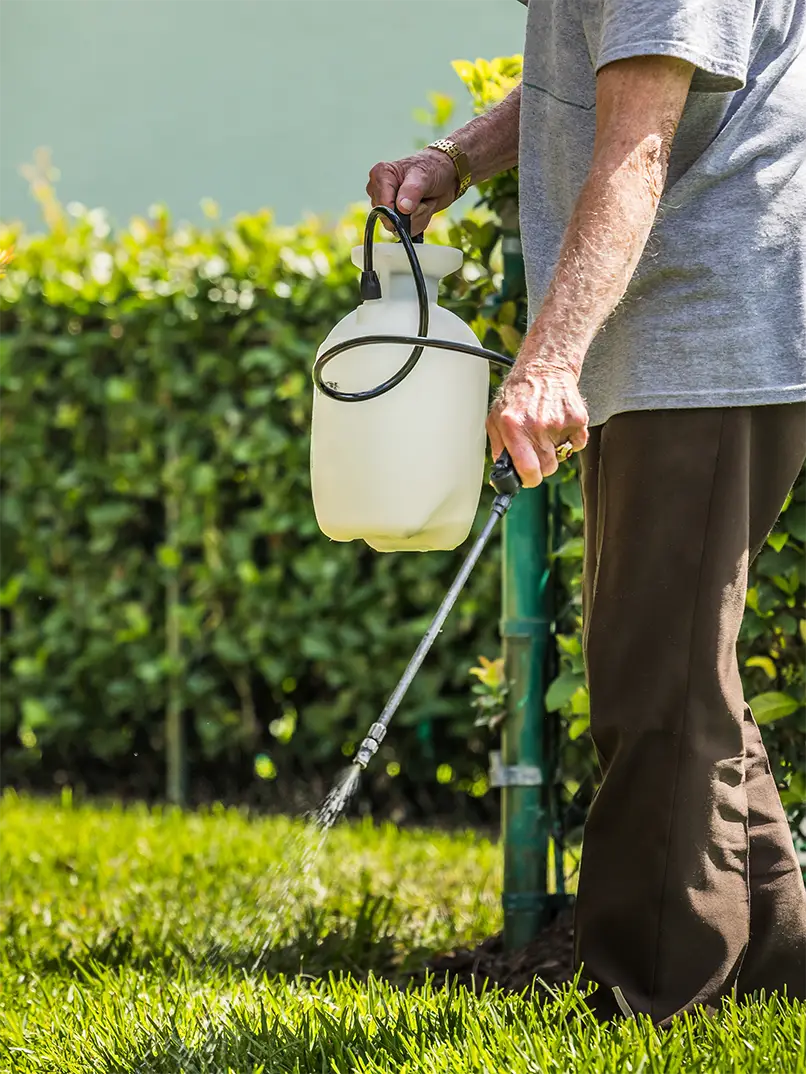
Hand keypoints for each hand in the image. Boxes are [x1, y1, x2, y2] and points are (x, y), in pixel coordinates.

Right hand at [367, 149, 458, 235]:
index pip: (381, 205)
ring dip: (418, 218)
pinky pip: (405, 231)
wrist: (446, 177)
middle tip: (422, 200)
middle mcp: (379, 192)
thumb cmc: (433, 168)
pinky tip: (423, 209)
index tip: (413, 205)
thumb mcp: (424, 175)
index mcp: (380, 175)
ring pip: (398, 228)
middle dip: (412, 215)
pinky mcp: (396, 217)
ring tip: (424, 202)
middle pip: (389, 220)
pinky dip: (419, 222)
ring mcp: (387, 206)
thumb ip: (412, 190)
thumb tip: (402, 208)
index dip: (398, 211)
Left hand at [487, 363, 588, 486]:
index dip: (529, 479)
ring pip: (562, 457)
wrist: (544, 367)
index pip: (529, 471)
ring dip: (555, 450)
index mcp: (514, 427)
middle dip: (541, 463)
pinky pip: (578, 444)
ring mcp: (559, 422)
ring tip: (546, 430)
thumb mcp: (496, 418)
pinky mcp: (577, 418)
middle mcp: (537, 426)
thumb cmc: (518, 393)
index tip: (528, 477)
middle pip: (547, 468)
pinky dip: (571, 439)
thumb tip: (500, 477)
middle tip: (536, 446)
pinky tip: (559, 424)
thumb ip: (498, 448)